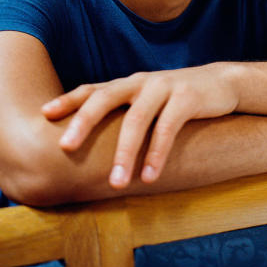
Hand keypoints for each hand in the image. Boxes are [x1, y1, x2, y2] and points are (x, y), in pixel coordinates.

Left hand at [41, 64, 239, 187]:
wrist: (222, 83)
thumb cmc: (177, 100)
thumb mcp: (148, 103)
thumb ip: (124, 116)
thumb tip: (91, 149)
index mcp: (127, 85)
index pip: (92, 89)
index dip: (68, 100)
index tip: (44, 114)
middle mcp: (140, 82)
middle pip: (105, 98)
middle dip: (84, 121)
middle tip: (66, 146)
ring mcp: (163, 87)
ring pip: (137, 119)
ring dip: (125, 153)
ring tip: (117, 183)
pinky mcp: (187, 97)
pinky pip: (168, 128)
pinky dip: (158, 153)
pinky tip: (150, 176)